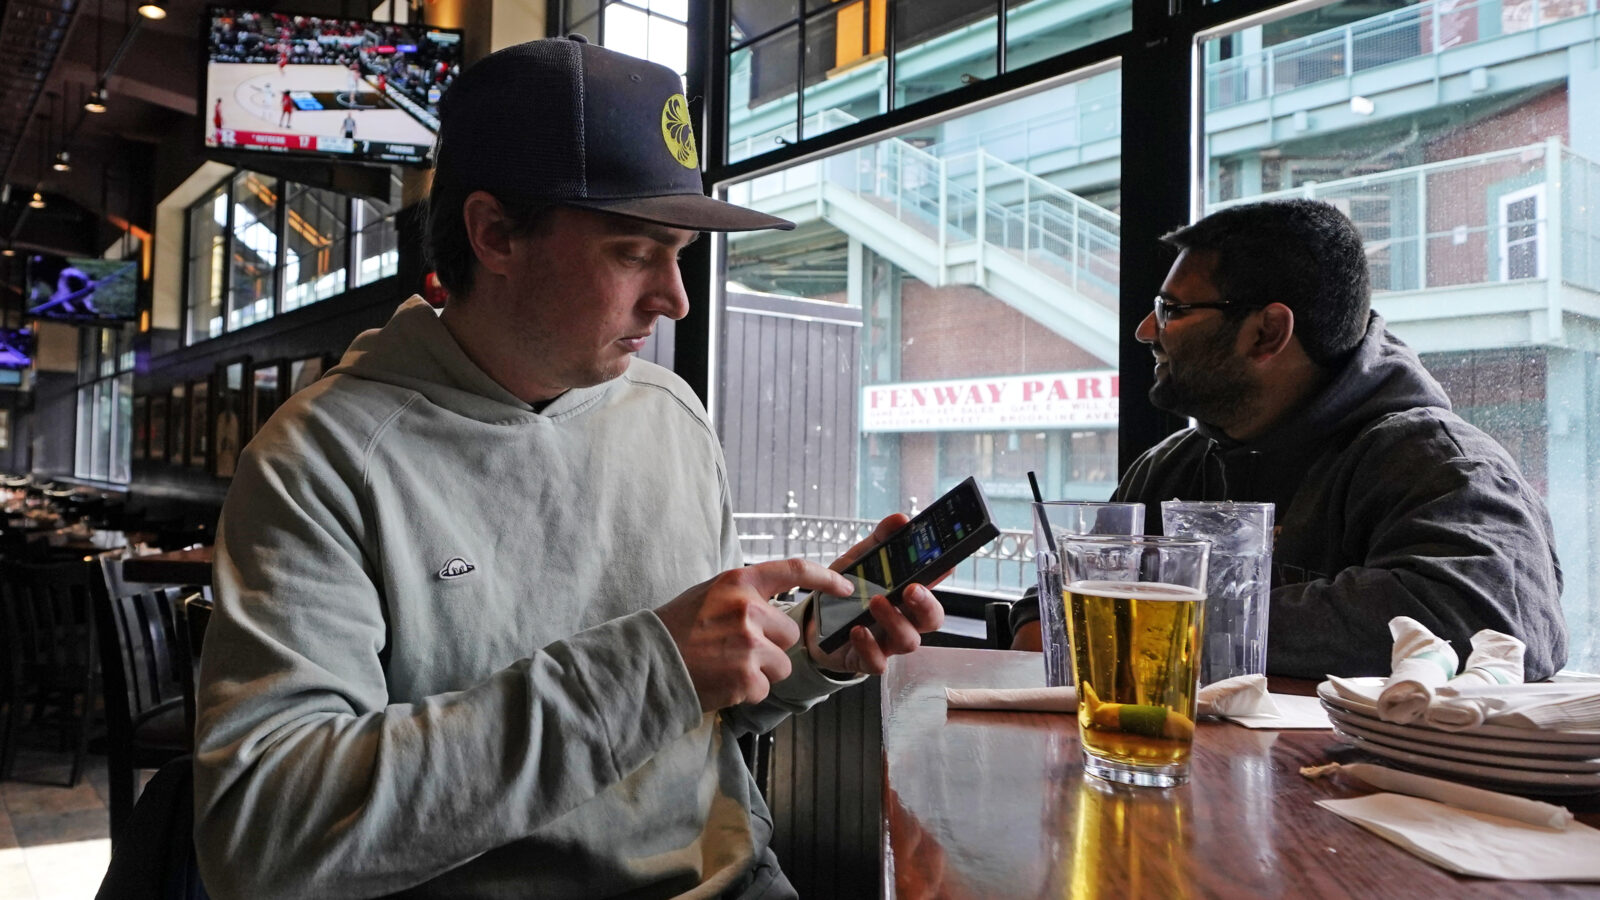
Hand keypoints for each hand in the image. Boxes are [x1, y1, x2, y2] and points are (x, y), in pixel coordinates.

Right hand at [657, 559, 852, 711]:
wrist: (648, 663)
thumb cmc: (676, 629)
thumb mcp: (709, 595)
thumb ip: (744, 596)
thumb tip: (777, 604)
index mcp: (739, 582)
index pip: (794, 570)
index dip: (826, 578)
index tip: (847, 586)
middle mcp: (748, 609)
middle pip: (789, 633)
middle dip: (771, 646)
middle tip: (735, 649)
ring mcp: (749, 643)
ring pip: (782, 665)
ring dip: (761, 671)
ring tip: (726, 666)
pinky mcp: (746, 676)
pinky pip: (764, 688)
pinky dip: (746, 691)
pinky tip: (722, 682)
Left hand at [807, 514, 945, 674]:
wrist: (814, 624)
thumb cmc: (846, 594)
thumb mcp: (859, 562)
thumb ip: (879, 541)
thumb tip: (900, 519)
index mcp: (905, 597)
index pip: (933, 587)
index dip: (942, 577)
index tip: (945, 563)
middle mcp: (903, 620)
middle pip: (932, 619)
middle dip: (927, 604)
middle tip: (911, 588)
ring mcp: (887, 643)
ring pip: (909, 641)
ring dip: (895, 621)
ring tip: (876, 602)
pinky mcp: (866, 660)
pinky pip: (877, 662)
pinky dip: (869, 646)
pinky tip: (856, 630)